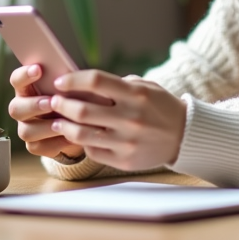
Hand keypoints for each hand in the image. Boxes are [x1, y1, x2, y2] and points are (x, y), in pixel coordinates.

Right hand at [8, 64, 90, 160]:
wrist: (82, 126)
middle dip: (33, 105)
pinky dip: (56, 142)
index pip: (17, 80)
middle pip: (16, 108)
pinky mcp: (35, 146)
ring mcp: (26, 128)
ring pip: (26, 131)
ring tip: (64, 122)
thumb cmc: (74, 99)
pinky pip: (39, 146)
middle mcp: (22, 108)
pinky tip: (70, 137)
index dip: (24, 74)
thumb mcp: (71, 88)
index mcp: (28, 89)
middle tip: (51, 102)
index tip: (39, 69)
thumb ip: (65, 81)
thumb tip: (70, 73)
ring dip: (45, 127)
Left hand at [46, 70, 186, 171]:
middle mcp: (131, 117)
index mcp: (136, 94)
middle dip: (61, 104)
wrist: (185, 136)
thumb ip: (119, 84)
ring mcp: (127, 141)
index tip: (60, 81)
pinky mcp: (125, 159)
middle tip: (53, 101)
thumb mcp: (147, 87)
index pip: (96, 81)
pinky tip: (80, 136)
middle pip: (83, 110)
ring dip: (64, 126)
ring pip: (82, 134)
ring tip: (57, 121)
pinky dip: (83, 143)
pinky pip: (93, 151)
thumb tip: (84, 83)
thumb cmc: (161, 107)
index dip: (73, 80)